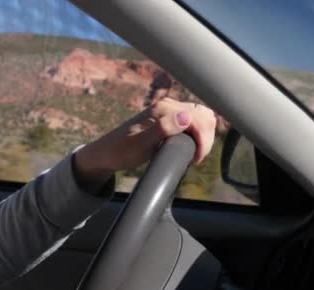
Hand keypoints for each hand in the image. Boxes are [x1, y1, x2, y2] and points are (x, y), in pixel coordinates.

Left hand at [73, 97, 216, 190]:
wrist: (107, 153)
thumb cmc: (121, 150)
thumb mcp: (140, 144)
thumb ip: (162, 129)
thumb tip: (186, 118)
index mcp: (164, 108)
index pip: (199, 118)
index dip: (204, 139)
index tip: (195, 160)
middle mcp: (169, 105)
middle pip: (205, 116)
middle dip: (207, 138)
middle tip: (195, 158)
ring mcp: (171, 111)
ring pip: (202, 118)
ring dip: (205, 136)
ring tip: (194, 154)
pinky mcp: (171, 119)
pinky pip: (195, 122)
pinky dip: (200, 135)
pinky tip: (192, 148)